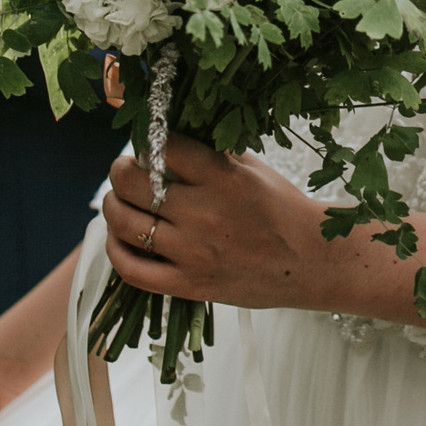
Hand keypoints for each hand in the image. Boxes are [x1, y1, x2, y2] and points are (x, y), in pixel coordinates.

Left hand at [97, 136, 329, 310]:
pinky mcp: (189, 284)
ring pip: (126, 224)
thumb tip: (168, 140)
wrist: (312, 262)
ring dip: (112, 207)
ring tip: (118, 200)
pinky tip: (119, 238)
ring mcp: (193, 252)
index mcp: (223, 178)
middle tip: (125, 170)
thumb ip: (211, 154)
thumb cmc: (283, 210)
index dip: (146, 141)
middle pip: (133, 184)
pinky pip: (134, 271)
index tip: (144, 144)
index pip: (163, 148)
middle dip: (121, 171)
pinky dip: (117, 252)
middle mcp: (204, 214)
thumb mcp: (253, 169)